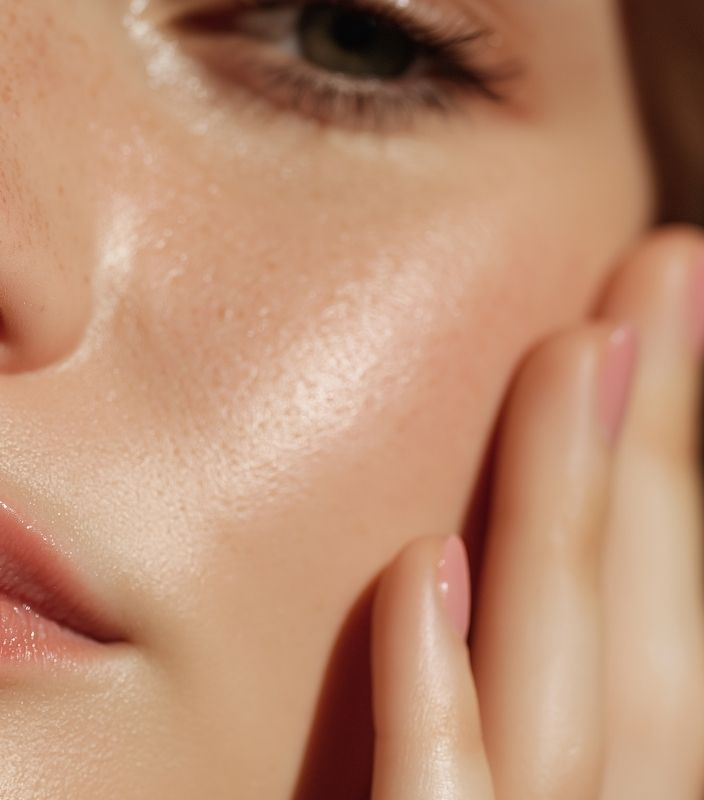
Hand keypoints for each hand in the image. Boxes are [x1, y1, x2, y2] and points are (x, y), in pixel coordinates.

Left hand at [369, 227, 703, 798]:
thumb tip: (456, 555)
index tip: (661, 314)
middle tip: (664, 265)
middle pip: (642, 645)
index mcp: (618, 795)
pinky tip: (418, 564)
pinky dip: (435, 702)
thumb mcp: (468, 788)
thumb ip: (490, 704)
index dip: (674, 473)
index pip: (664, 641)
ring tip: (578, 348)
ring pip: (563, 704)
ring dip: (570, 520)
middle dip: (660, 452)